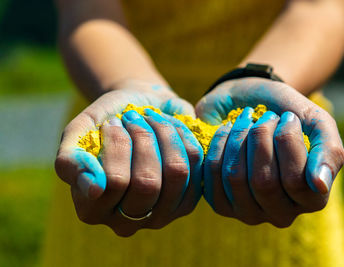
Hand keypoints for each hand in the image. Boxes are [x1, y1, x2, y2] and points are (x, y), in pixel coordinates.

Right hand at [55, 80, 202, 235]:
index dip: (117, 143)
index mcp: (92, 210)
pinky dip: (182, 135)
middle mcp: (126, 222)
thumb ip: (71, 161)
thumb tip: (94, 189)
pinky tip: (168, 127)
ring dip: (163, 133)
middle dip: (142, 137)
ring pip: (176, 172)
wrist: (137, 111)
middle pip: (148, 182)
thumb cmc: (105, 121)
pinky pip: (195, 163)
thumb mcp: (78, 132)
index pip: (115, 181)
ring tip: (151, 118)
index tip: (112, 122)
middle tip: (133, 118)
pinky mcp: (187, 202)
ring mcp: (160, 216)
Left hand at [195, 77, 343, 226]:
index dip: (288, 143)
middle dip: (261, 138)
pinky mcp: (222, 204)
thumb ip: (329, 151)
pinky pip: (213, 176)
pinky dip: (219, 145)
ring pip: (236, 179)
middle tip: (265, 116)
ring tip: (246, 118)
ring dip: (239, 139)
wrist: (251, 101)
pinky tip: (228, 130)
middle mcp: (281, 213)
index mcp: (311, 199)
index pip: (297, 181)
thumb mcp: (316, 123)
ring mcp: (249, 212)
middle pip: (264, 182)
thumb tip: (319, 185)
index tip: (287, 117)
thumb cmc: (288, 113)